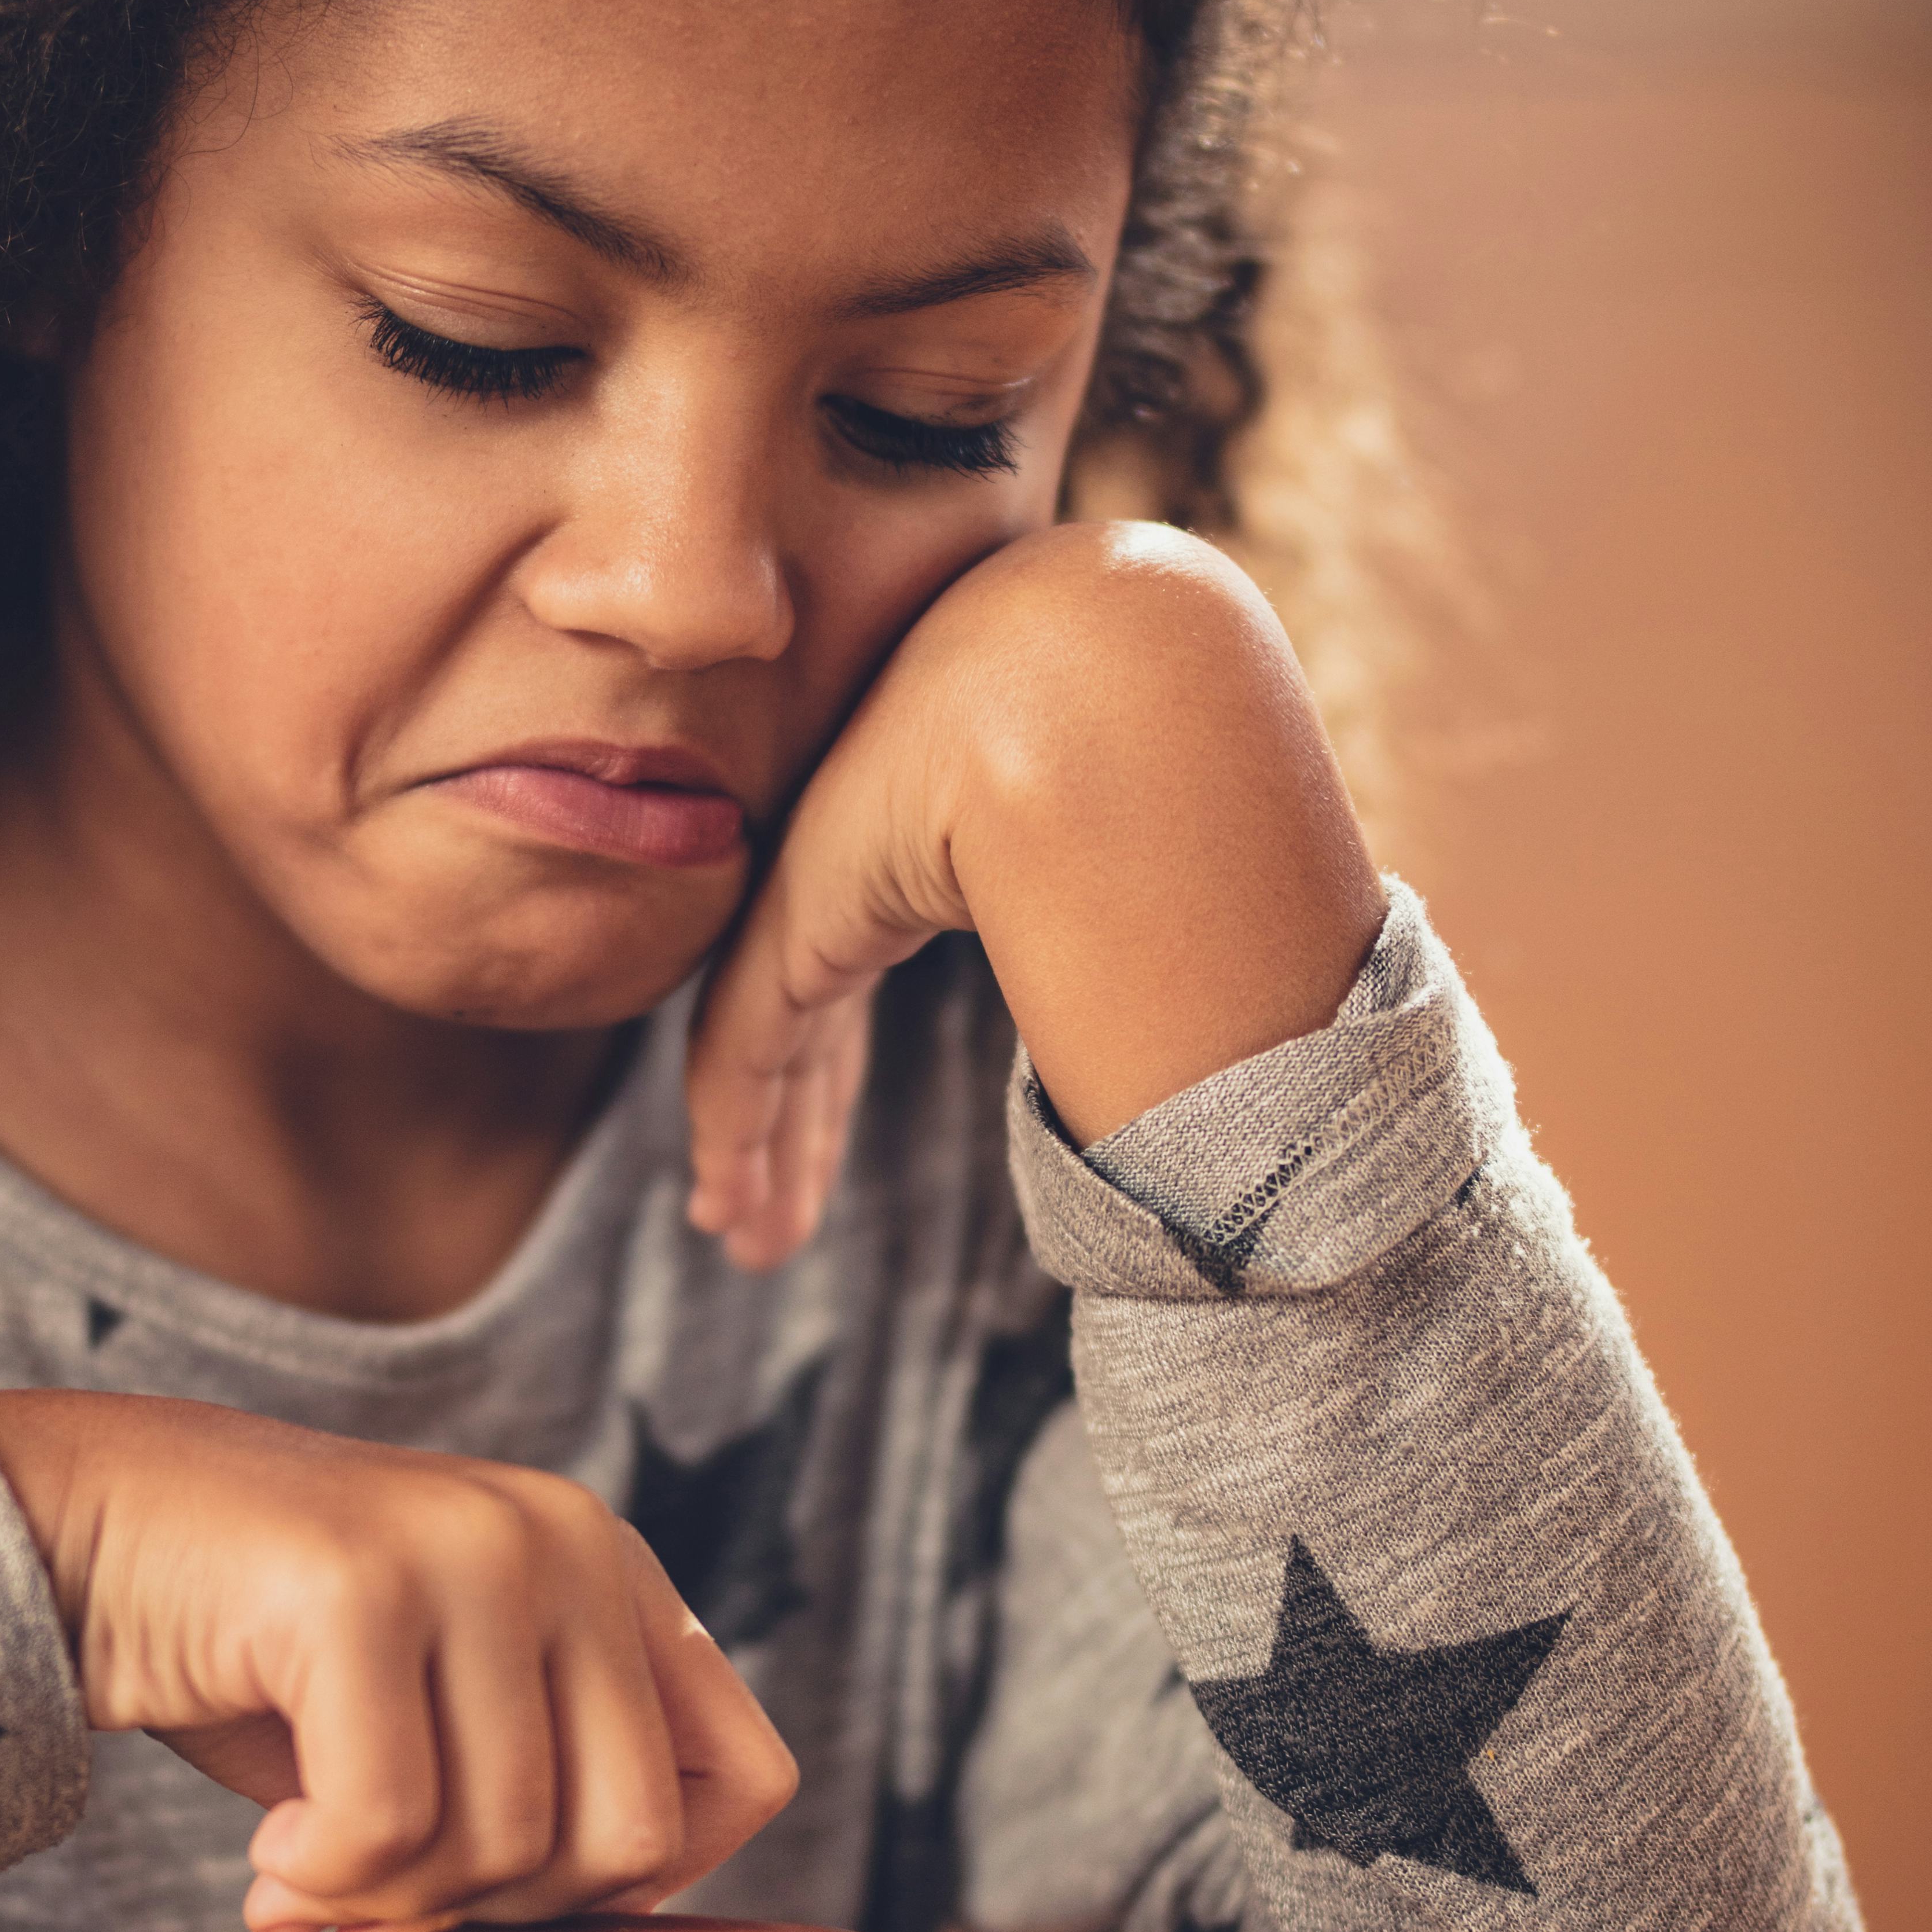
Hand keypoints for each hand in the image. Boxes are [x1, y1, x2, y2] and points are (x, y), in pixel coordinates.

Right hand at [0, 1387, 797, 1931]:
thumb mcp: (437, 1722)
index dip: (638, 1884)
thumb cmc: (256, 1656)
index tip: (503, 1896)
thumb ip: (533, 1813)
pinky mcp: (360, 1586)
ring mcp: (470, 1550)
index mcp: (607, 1570)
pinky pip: (388, 1825)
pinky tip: (267, 1853)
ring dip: (386, 1899)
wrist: (76, 1531)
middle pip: (629, 1838)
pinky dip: (320, 1878)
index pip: (744, 1779)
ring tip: (300, 1864)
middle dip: (498, 1911)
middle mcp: (565, 1539)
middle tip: (378, 1902)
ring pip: (504, 1844)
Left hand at [688, 522, 1383, 1269]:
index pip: (843, 993)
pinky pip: (742, 1056)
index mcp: (906, 857)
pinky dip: (733, 1133)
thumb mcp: (1107, 854)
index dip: (821, 1091)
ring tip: (750, 1242)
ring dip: (763, 1161)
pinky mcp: (798, 930)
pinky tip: (723, 1202)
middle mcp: (845, 882)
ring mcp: (814, 907)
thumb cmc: (1127, 747)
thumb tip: (1208, 1019)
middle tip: (761, 1233)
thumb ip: (1113, 928)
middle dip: (786, 1141)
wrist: (1089, 689)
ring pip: (764, 1065)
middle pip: (804, 1042)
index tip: (800, 1178)